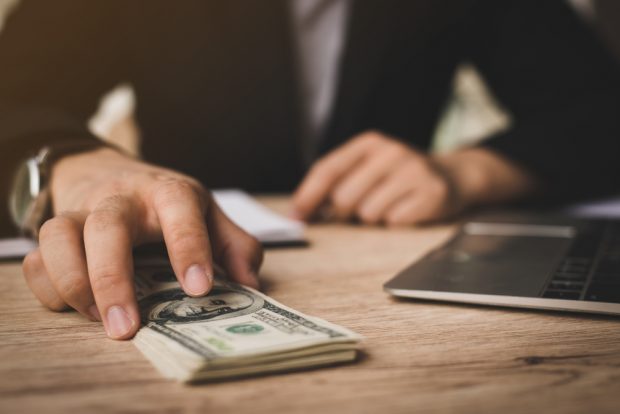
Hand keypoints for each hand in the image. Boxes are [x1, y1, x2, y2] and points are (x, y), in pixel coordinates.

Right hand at [22, 147, 262, 339]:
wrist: (110, 173)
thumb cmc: (167, 205)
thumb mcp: (208, 215)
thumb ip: (235, 246)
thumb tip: (250, 285)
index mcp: (168, 192)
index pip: (180, 210)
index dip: (188, 247)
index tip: (199, 289)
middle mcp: (122, 198)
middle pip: (108, 226)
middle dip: (113, 278)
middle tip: (127, 328)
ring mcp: (82, 211)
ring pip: (58, 235)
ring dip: (73, 282)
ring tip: (97, 318)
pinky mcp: (54, 229)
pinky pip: (37, 257)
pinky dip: (48, 287)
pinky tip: (75, 308)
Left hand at [292, 131, 535, 224]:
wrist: (454, 175)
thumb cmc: (398, 176)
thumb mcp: (369, 167)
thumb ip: (336, 182)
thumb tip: (300, 211)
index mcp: (370, 143)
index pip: (328, 169)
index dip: (308, 195)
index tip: (296, 216)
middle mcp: (391, 152)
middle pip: (344, 197)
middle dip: (345, 211)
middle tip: (359, 208)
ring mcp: (414, 171)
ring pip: (368, 213)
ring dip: (373, 217)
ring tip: (389, 204)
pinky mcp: (431, 194)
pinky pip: (394, 222)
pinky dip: (395, 222)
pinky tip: (406, 209)